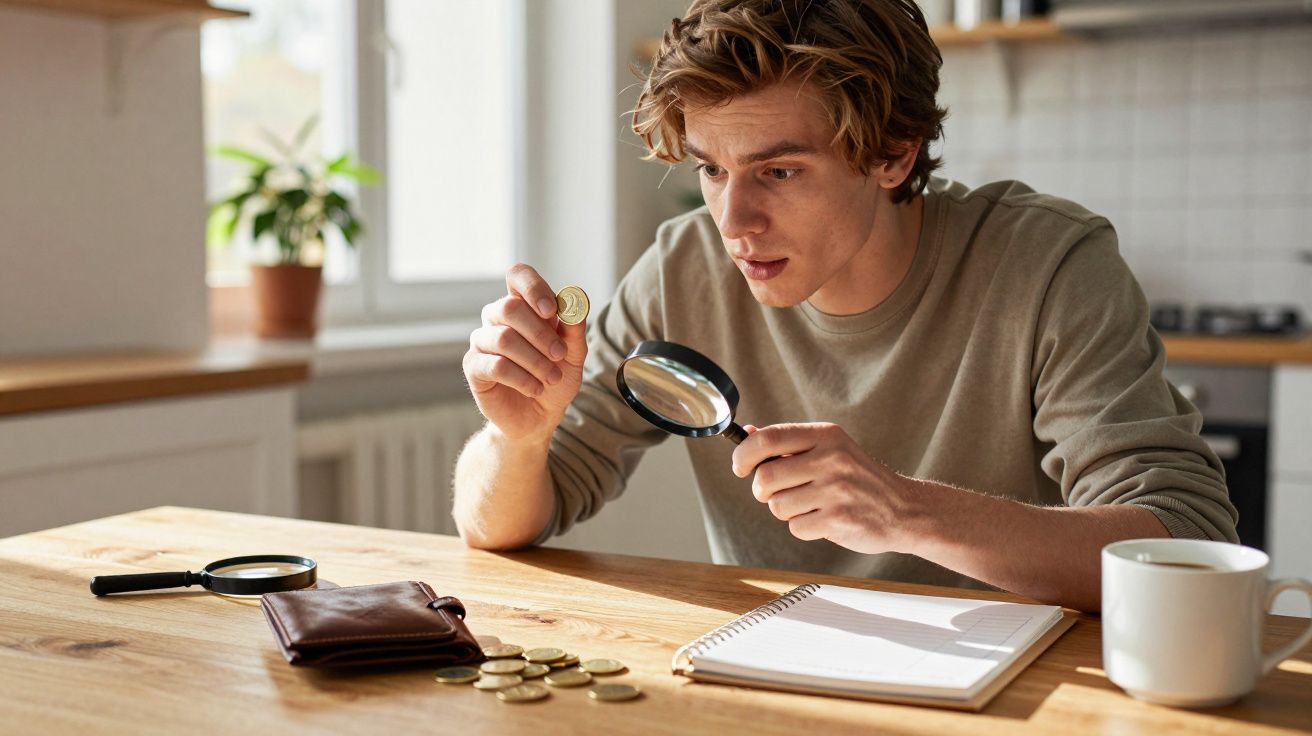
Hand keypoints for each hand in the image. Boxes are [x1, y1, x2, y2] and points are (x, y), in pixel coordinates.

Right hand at [462, 263, 587, 441]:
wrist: (540, 417)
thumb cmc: (555, 379)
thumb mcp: (574, 355)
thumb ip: (574, 328)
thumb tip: (577, 298)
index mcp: (523, 305)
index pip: (518, 275)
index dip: (533, 287)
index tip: (552, 311)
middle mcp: (497, 318)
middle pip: (508, 307)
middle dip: (540, 333)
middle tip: (560, 355)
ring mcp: (482, 341)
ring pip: (503, 337)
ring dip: (534, 360)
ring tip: (551, 378)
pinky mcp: (473, 367)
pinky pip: (494, 364)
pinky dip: (521, 378)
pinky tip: (535, 388)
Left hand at [731, 423, 923, 554]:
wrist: (903, 509)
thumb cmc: (858, 478)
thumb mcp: (830, 448)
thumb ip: (788, 444)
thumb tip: (746, 434)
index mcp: (826, 435)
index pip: (767, 438)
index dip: (743, 455)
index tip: (741, 467)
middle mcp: (831, 459)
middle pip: (765, 477)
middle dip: (762, 490)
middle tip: (777, 492)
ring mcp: (836, 490)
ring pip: (777, 506)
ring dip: (786, 510)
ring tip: (810, 505)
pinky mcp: (838, 519)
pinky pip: (796, 527)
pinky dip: (803, 527)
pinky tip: (823, 519)